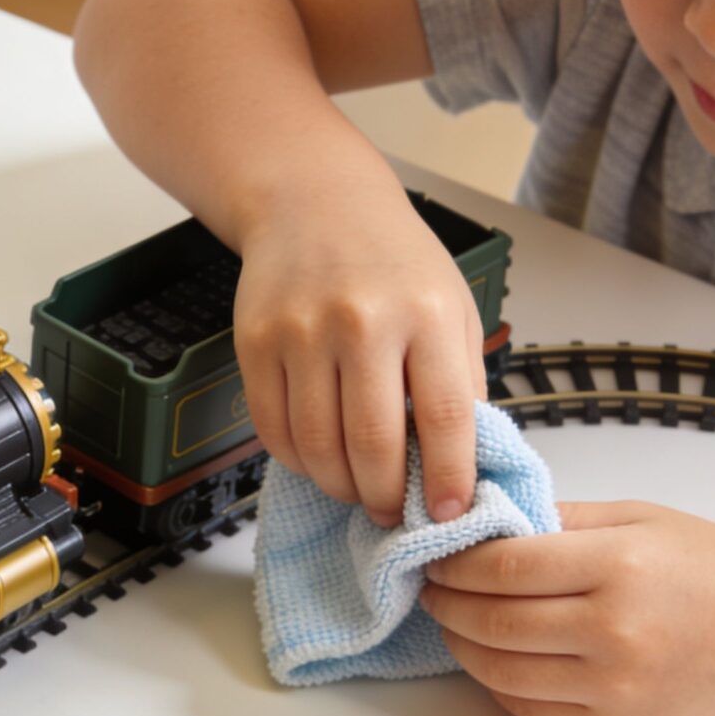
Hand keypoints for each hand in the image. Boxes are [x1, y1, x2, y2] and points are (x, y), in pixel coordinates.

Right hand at [232, 188, 483, 526]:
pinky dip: (297, 460)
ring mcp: (302, 333)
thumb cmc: (393, 260)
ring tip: (356, 490)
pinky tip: (318, 459)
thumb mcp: (452, 305)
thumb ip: (458, 380)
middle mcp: (363, 322)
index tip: (446, 512)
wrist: (315, 203)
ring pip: (317, 446)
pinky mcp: (255, 343)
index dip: (447, 477)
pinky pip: (273, 428)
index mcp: (427, 313)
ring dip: (339, 485)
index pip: (444, 417)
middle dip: (385, 496)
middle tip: (392, 512)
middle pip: (373, 444)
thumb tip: (458, 464)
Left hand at [421, 501, 714, 715]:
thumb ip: (564, 518)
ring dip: (460, 646)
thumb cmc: (714, 570)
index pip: (502, 567)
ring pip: (497, 670)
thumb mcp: (643, 520)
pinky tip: (493, 658)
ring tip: (454, 623)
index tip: (436, 557)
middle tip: (432, 589)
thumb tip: (485, 521)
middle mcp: (613, 629)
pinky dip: (496, 683)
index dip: (454, 563)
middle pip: (491, 620)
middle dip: (446, 604)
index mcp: (619, 565)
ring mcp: (612, 685)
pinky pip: (526, 708)